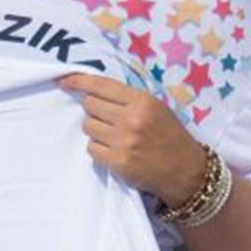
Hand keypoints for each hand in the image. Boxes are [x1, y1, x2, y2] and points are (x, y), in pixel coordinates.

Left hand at [60, 72, 206, 203]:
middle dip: (94, 110)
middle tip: (107, 118)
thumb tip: (91, 92)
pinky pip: (92, 149)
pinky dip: (99, 149)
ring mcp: (123, 141)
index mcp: (142, 100)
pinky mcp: (118, 162)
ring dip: (96, 130)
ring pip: (88, 127)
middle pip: (90, 105)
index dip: (79, 81)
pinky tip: (114, 151)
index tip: (64, 81)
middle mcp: (131, 118)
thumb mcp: (155, 107)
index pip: (101, 85)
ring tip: (114, 136)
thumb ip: (127, 98)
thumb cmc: (169, 135)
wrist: (185, 170)